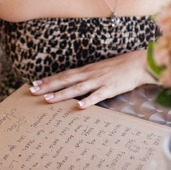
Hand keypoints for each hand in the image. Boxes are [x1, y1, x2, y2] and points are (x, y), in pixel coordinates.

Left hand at [29, 49, 151, 108]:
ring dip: (62, 94)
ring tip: (48, 100)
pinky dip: (88, 101)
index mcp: (87, 70)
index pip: (64, 74)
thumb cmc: (120, 67)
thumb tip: (75, 83)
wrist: (137, 63)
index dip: (49, 79)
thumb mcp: (100, 69)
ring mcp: (99, 81)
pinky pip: (97, 96)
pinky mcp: (110, 88)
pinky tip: (79, 107)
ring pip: (77, 88)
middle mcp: (90, 74)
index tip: (35, 83)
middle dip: (49, 86)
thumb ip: (88, 76)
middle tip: (33, 91)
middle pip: (66, 80)